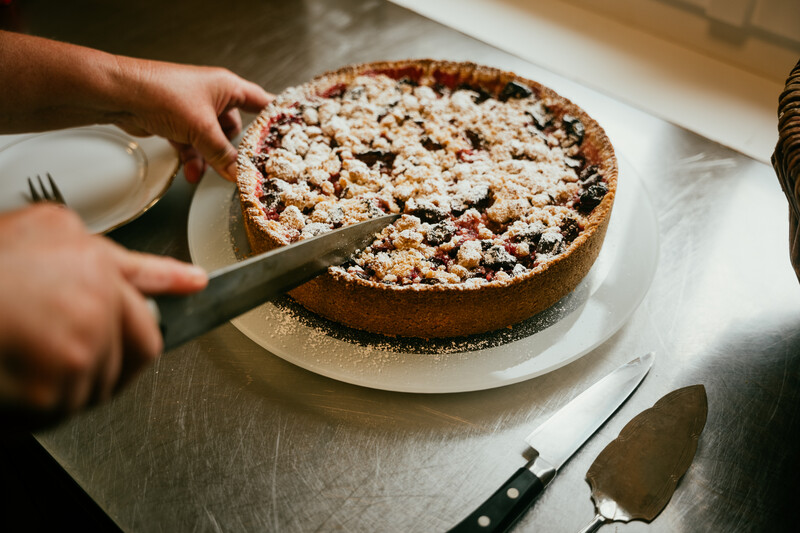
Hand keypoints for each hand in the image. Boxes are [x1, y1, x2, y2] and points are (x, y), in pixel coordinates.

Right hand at [0, 205, 207, 420]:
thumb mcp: (30, 232)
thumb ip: (82, 246)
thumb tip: (116, 263)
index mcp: (90, 263)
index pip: (147, 280)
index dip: (172, 282)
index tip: (196, 285)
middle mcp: (96, 305)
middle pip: (140, 344)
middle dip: (116, 350)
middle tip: (71, 346)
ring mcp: (82, 352)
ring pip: (103, 381)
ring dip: (73, 379)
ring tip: (24, 354)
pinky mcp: (59, 396)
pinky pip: (70, 410)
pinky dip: (45, 405)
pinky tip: (15, 378)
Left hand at [111, 59, 272, 183]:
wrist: (119, 96)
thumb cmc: (160, 93)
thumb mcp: (202, 129)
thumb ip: (223, 154)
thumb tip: (238, 172)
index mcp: (227, 87)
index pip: (262, 102)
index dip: (274, 119)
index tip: (286, 138)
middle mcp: (213, 96)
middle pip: (236, 128)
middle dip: (235, 150)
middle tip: (243, 167)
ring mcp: (194, 110)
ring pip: (213, 141)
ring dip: (211, 158)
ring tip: (211, 173)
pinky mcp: (177, 122)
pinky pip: (194, 145)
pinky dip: (193, 159)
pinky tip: (192, 172)